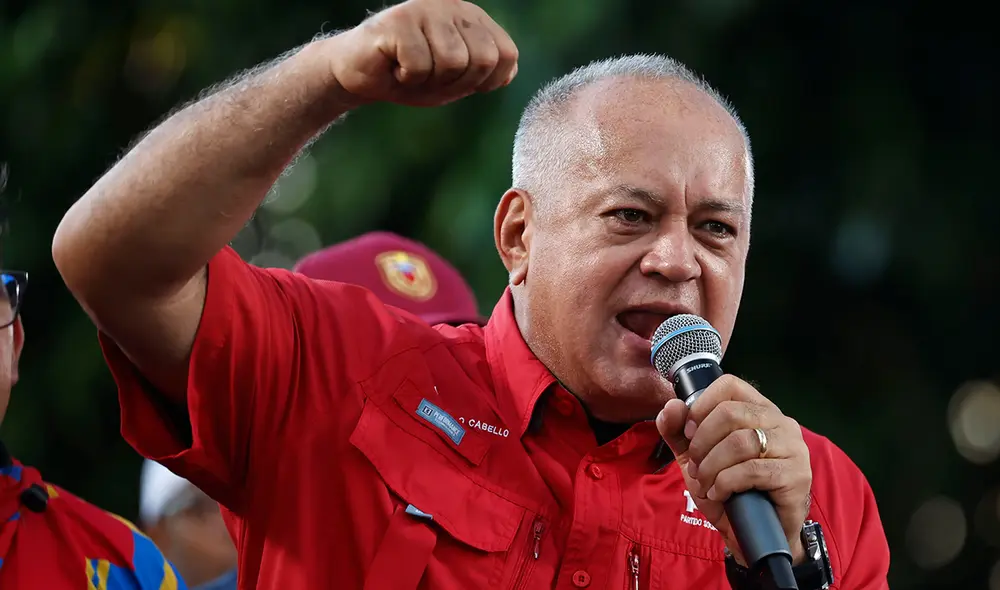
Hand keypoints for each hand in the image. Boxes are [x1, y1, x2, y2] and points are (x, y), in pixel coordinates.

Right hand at [328, 0, 517, 106]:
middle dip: (457, 83)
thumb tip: (510, 71)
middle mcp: (453, 6)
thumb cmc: (410, 76)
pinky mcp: (399, 20)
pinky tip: (394, 67)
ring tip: (411, 70)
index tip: (458, 83)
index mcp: (473, 18)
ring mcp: (426, 9)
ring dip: (429, 81)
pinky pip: (419, 65)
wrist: (361, 74)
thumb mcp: (456, 79)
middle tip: (430, 77)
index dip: (485, 82)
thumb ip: (486, 73)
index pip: (506, 55)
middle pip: (483, 60)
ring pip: (452, 62)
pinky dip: (406, 78)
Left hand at [655, 375, 811, 564]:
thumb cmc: (728, 490)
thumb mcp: (695, 458)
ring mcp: (793, 447)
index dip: (701, 406)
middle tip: (697, 467)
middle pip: (730, 413)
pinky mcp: (795, 475)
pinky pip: (751, 470)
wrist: (753, 534)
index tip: (689, 434)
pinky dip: (726, 484)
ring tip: (707, 483)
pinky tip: (721, 494)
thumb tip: (671, 406)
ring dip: (712, 466)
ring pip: (739, 442)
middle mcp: (781, 422)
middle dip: (702, 443)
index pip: (730, 385)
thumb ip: (678, 432)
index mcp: (758, 410)